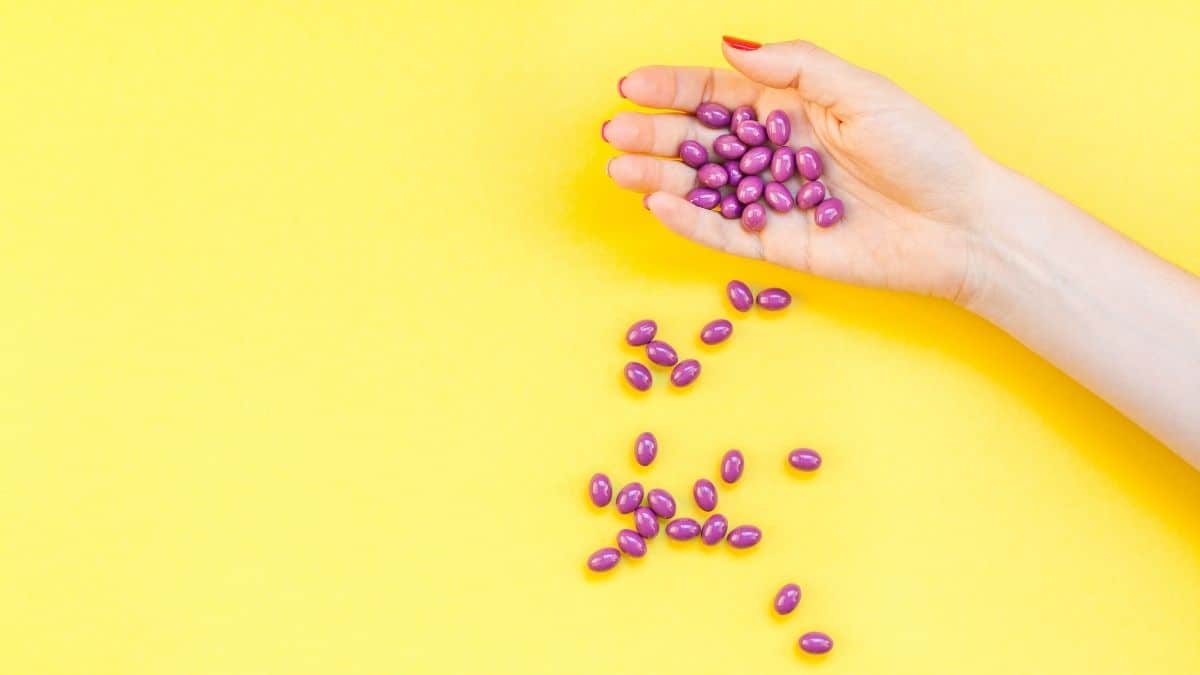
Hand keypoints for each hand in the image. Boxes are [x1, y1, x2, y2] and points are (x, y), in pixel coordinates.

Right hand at [605, 36, 993, 302]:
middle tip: (615, 131)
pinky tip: (660, 204)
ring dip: (660, 177)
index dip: (673, 88)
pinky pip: (725, 232)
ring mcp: (771, 199)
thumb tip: (733, 45)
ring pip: (703, 187)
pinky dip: (691, 221)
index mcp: (791, 107)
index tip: (631, 85)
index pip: (718, 94)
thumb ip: (797, 69)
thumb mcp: (862, 93)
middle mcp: (773, 152)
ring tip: (622, 168)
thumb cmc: (923, 149)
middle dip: (655, 133)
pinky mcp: (778, 245)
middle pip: (700, 140)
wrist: (960, 224)